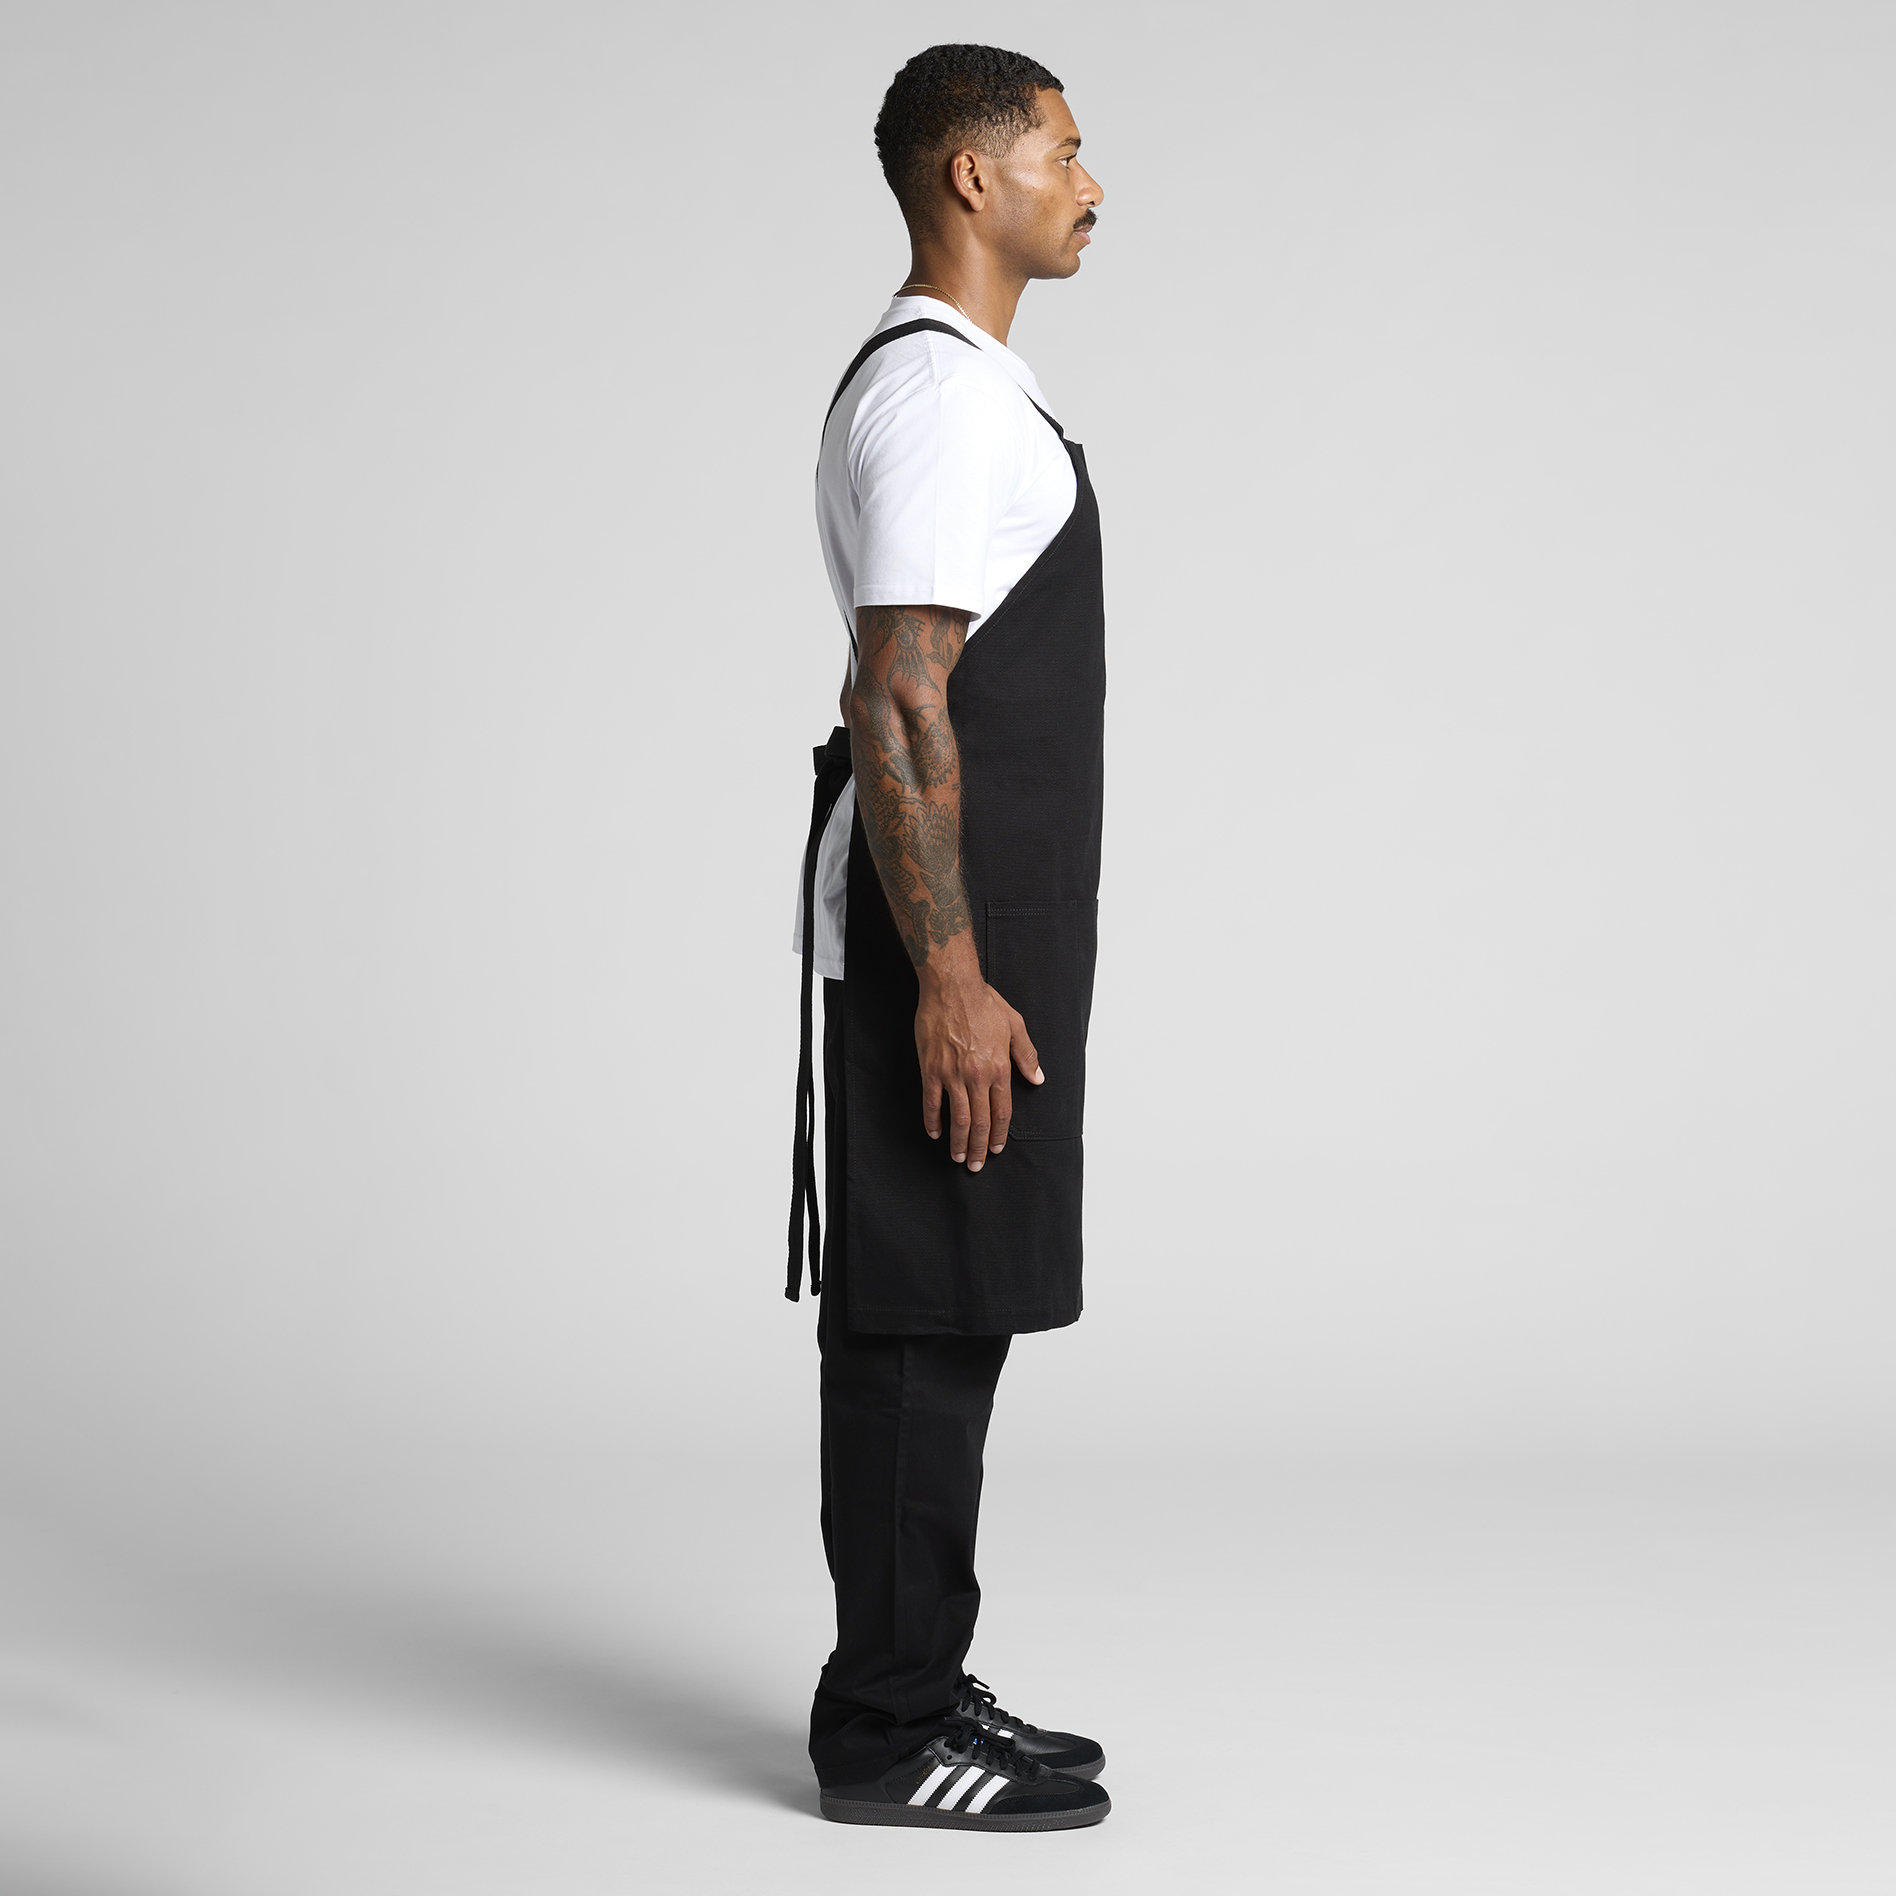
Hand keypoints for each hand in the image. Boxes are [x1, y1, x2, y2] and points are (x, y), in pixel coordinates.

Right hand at [914, 942, 1042, 1171]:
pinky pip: (932, 1101)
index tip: (995, 1149)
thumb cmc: (984, 1002)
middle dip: (978, 1147)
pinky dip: (933, 1120)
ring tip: (957, 1156)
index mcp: (999, 1068)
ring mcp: (952, 1074)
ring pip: (957, 1117)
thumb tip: (1038, 1078)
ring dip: (958, 1141)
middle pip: (979, 1121)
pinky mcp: (931, 1068)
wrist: (952, 987)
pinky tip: (935, 1132)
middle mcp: (977, 1076)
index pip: (1001, 1112)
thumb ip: (1027, 1055)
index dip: (998, 1134)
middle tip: (974, 1164)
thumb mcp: (1015, 1025)